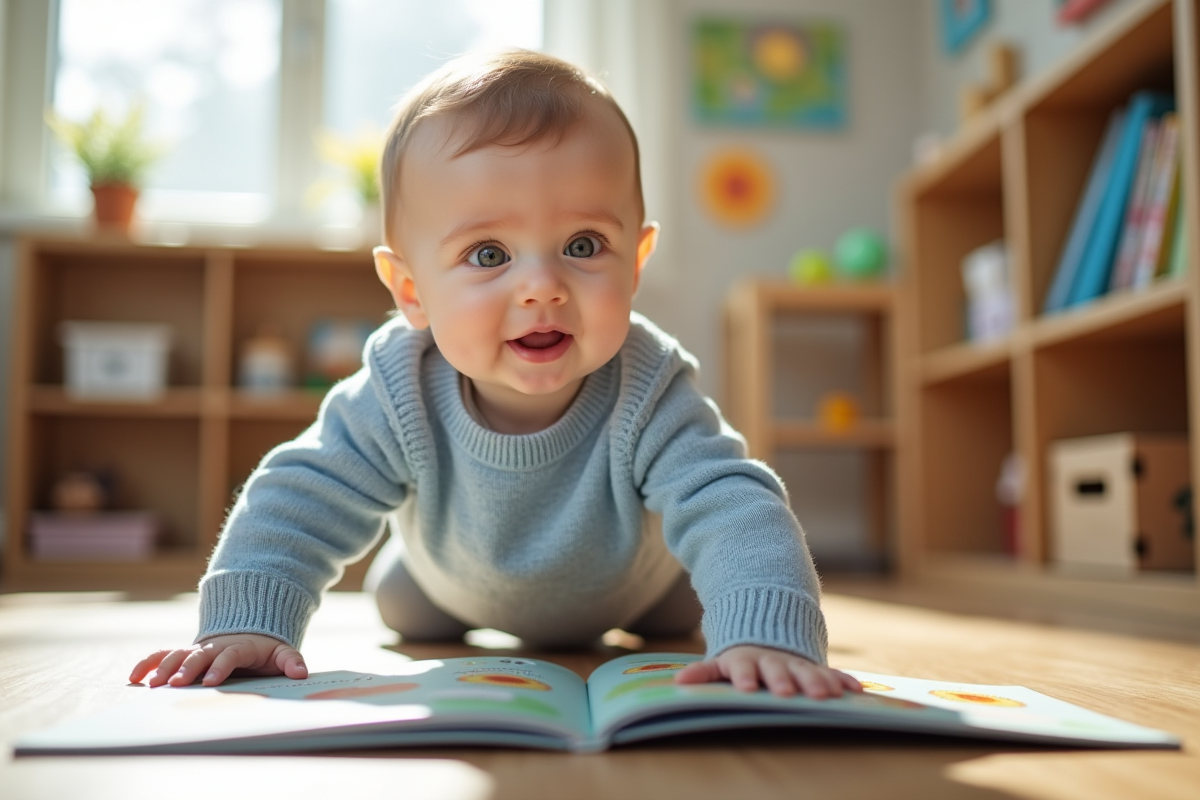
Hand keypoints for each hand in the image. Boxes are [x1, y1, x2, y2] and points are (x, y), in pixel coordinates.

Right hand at [129, 633, 307, 687]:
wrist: (248, 629)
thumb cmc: (265, 649)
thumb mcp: (282, 652)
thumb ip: (291, 661)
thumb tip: (301, 673)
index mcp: (239, 646)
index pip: (229, 655)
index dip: (221, 667)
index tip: (212, 682)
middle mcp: (215, 646)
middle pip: (199, 655)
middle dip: (187, 669)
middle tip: (175, 685)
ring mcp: (198, 648)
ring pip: (177, 654)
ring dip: (164, 668)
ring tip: (151, 685)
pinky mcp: (185, 653)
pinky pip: (163, 655)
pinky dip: (148, 663)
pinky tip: (134, 677)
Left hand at [674, 645, 861, 698]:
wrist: (770, 631)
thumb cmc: (742, 659)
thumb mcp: (721, 662)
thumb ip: (703, 673)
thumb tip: (679, 684)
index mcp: (747, 661)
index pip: (743, 668)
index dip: (744, 677)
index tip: (744, 688)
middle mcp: (773, 661)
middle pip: (777, 670)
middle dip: (782, 680)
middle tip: (786, 693)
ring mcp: (796, 663)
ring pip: (807, 671)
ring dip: (816, 682)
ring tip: (826, 695)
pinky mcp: (815, 667)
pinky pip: (832, 673)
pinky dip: (842, 681)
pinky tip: (855, 691)